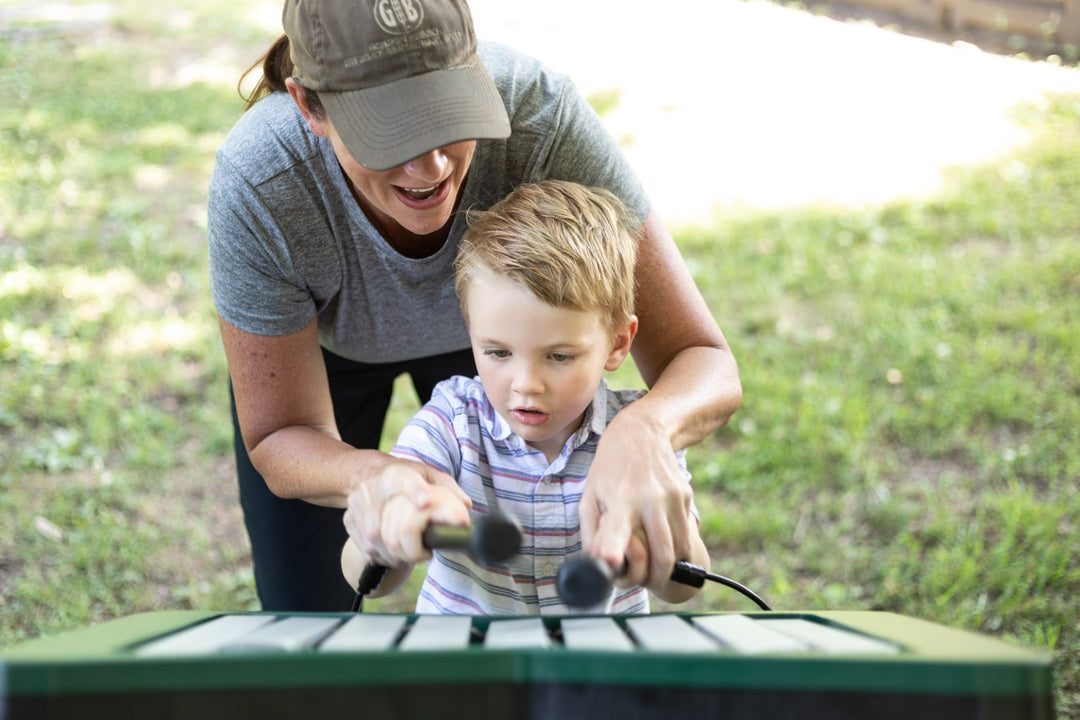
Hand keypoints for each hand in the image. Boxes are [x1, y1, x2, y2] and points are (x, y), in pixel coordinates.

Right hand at [343, 456, 471, 566]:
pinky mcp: (349, 519)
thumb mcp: (427, 474)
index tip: (426, 502)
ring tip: (407, 558)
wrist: (363, 472)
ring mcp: (357, 505)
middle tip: (421, 555)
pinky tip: (391, 555)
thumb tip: (465, 509)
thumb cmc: (403, 476)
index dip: (415, 491)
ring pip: (373, 539)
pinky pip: (364, 546)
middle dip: (405, 545)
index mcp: (395, 474)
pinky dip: (380, 556)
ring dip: (393, 555)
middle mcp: (372, 488)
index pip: (405, 480)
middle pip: (384, 523)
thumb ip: (448, 489)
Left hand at [579, 408, 693, 593]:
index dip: (614, 548)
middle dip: (657, 580)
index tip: (613, 563)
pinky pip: (686, 531)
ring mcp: (671, 496)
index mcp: (619, 500)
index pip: (617, 529)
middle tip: (648, 584)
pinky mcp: (685, 494)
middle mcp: (648, 499)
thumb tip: (598, 567)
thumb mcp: (589, 497)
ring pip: (680, 549)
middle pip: (662, 555)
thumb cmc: (609, 471)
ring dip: (669, 565)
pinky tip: (661, 532)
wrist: (641, 433)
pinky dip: (676, 542)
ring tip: (655, 564)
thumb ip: (592, 534)